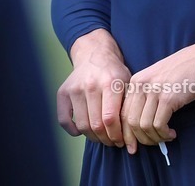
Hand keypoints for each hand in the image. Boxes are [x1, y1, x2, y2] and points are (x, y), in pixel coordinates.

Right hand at [57, 30, 130, 146]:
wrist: (94, 54)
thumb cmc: (114, 73)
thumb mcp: (128, 84)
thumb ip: (129, 109)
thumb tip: (132, 141)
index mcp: (110, 82)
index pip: (110, 119)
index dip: (116, 135)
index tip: (121, 141)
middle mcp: (90, 85)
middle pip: (96, 125)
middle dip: (106, 139)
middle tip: (112, 141)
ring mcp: (75, 88)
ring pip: (82, 125)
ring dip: (93, 137)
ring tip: (101, 137)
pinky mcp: (63, 92)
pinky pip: (63, 120)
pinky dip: (73, 130)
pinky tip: (82, 130)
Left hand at [120, 28, 194, 153]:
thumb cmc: (184, 71)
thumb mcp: (157, 80)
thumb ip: (146, 97)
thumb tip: (138, 125)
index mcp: (135, 81)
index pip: (122, 113)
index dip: (126, 133)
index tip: (133, 146)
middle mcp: (140, 85)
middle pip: (130, 122)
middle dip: (141, 139)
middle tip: (154, 143)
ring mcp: (154, 91)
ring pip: (143, 126)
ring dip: (155, 138)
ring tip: (166, 136)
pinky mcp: (168, 98)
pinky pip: (158, 125)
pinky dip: (164, 134)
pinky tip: (172, 133)